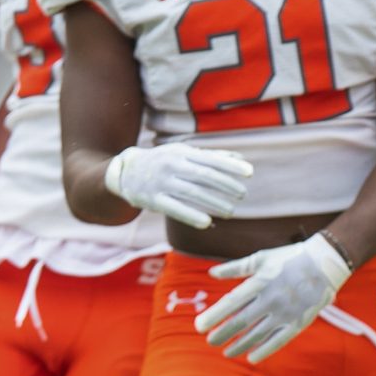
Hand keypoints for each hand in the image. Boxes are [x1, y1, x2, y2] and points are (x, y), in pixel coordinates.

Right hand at [104, 142, 252, 229]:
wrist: (125, 171)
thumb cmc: (161, 161)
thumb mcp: (183, 153)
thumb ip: (210, 157)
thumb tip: (239, 159)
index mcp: (182, 153)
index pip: (211, 159)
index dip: (231, 166)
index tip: (250, 173)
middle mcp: (172, 165)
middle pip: (204, 175)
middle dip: (226, 185)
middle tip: (242, 194)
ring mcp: (162, 183)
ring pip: (192, 192)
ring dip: (214, 202)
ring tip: (231, 211)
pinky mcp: (153, 200)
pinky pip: (175, 209)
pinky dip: (192, 216)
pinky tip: (207, 223)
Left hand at [199, 232, 353, 362]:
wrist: (325, 262)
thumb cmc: (289, 258)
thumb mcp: (261, 258)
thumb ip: (235, 268)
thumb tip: (212, 273)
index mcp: (260, 282)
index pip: (231, 303)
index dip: (214, 316)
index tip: (199, 326)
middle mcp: (271, 299)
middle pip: (241, 322)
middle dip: (222, 334)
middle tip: (210, 342)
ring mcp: (286, 313)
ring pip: (257, 335)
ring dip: (239, 345)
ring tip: (226, 352)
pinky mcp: (299, 322)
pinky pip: (279, 341)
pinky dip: (264, 350)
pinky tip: (251, 357)